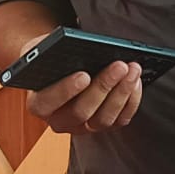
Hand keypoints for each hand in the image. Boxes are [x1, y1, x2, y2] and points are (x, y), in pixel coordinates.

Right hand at [27, 59, 141, 134]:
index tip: (84, 75)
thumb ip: (47, 50)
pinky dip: (131, 101)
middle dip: (103, 87)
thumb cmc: (50, 57)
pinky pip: (119, 120)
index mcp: (38, 103)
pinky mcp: (101, 126)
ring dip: (121, 93)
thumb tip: (71, 46)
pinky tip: (136, 81)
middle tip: (119, 66)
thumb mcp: (41, 49)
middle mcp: (58, 120)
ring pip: (103, 119)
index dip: (65, 90)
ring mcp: (81, 127)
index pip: (47, 102)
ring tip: (133, 69)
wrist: (58, 69)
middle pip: (81, 112)